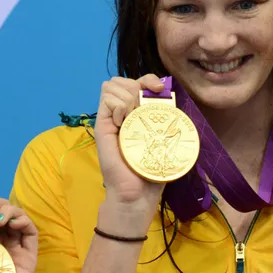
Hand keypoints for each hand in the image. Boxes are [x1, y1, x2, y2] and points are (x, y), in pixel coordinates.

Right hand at [96, 75, 167, 212]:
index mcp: (136, 113)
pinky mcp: (101, 126)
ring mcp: (109, 118)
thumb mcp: (163, 141)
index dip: (148, 79)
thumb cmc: (151, 170)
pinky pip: (107, 100)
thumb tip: (171, 99)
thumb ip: (164, 120)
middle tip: (143, 108)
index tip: (159, 89)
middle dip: (136, 86)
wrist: (136, 193)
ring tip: (133, 118)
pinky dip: (119, 106)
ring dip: (127, 97)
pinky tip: (124, 122)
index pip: (137, 82)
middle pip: (121, 80)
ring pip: (112, 85)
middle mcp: (121, 113)